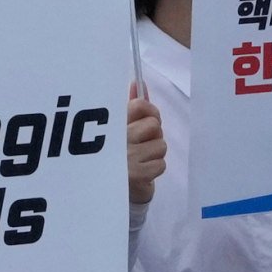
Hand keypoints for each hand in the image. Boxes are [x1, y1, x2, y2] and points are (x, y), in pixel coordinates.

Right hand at [125, 83, 163, 205]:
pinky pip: (161, 164)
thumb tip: (140, 83)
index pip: (140, 105)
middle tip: (142, 143)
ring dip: (155, 153)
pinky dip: (155, 168)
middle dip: (153, 135)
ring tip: (141, 158)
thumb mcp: (123, 127)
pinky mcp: (136, 175)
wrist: (110, 189)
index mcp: (114, 123)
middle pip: (154, 125)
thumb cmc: (120, 152)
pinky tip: (143, 170)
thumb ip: (133, 105)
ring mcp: (126, 156)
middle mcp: (118, 137)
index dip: (150, 111)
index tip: (146, 119)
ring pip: (161, 145)